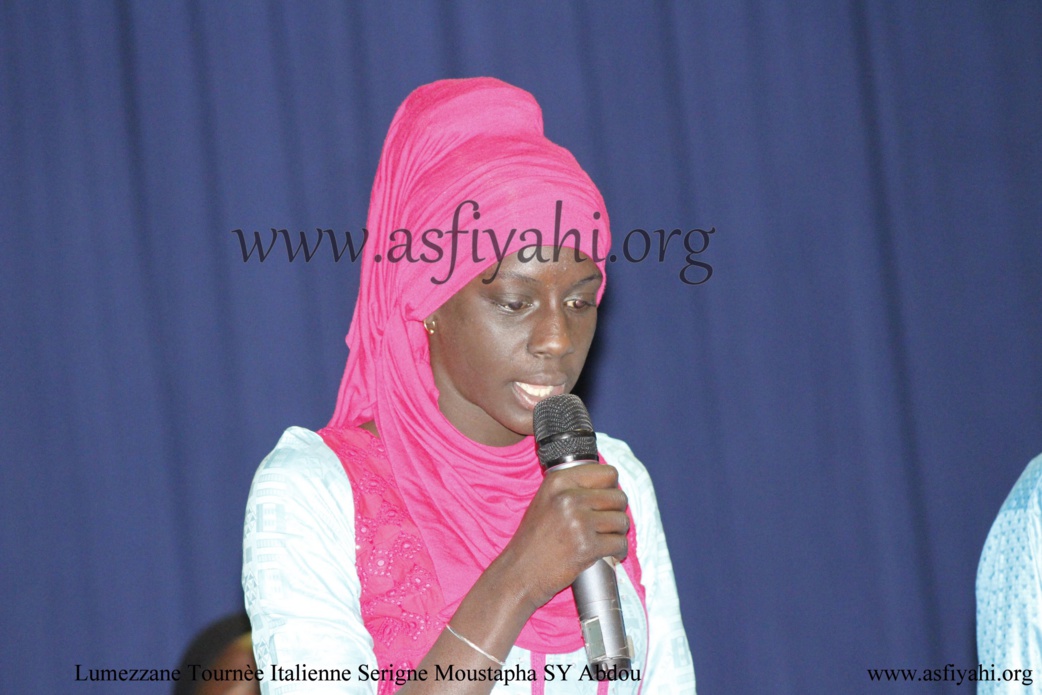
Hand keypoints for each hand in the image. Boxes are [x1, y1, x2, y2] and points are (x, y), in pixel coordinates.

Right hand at [495, 463, 628, 613]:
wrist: (519, 572)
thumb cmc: (534, 539)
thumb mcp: (546, 500)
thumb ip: (573, 487)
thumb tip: (612, 484)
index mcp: (559, 480)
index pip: (609, 473)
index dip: (611, 489)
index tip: (605, 502)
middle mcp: (569, 497)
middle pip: (619, 497)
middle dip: (616, 513)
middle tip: (605, 526)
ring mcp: (579, 522)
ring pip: (622, 521)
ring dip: (618, 533)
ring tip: (605, 540)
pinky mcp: (587, 546)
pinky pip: (620, 543)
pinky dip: (619, 551)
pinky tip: (609, 554)